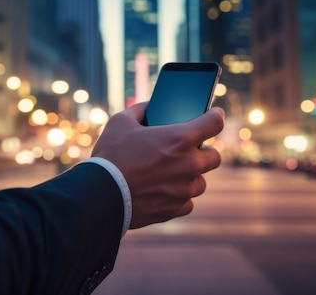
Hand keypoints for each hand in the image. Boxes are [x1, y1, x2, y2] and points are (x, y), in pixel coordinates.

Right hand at [90, 102, 223, 228]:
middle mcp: (189, 164)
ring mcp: (184, 189)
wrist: (99, 196)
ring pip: (201, 181)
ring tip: (174, 172)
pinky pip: (187, 202)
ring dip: (191, 176)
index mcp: (180, 139)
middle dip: (204, 151)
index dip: (216, 116)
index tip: (215, 115)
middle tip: (190, 149)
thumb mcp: (121, 122)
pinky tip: (166, 190)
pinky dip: (179, 196)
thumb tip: (150, 107)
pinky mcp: (175, 209)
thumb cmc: (110, 156)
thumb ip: (141, 110)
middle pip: (215, 156)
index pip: (215, 123)